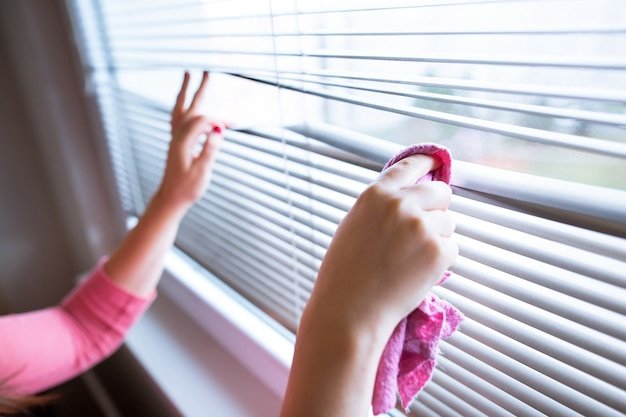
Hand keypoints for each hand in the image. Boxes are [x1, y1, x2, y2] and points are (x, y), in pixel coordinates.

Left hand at [157, 71, 223, 211]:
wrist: (170, 199)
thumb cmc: (187, 188)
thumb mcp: (201, 171)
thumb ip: (210, 150)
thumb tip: (219, 131)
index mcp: (183, 142)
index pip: (203, 121)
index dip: (218, 121)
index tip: (231, 126)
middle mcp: (177, 137)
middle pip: (189, 107)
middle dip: (198, 89)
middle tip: (206, 71)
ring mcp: (175, 139)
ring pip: (180, 109)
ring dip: (186, 92)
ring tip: (188, 76)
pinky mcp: (176, 143)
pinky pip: (178, 118)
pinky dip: (183, 106)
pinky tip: (186, 104)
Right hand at [280, 154, 457, 416]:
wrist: (349, 309)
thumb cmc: (345, 274)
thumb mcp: (355, 226)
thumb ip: (382, 208)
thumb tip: (412, 199)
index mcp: (376, 194)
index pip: (410, 166)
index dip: (428, 162)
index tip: (438, 162)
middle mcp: (401, 204)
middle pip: (441, 192)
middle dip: (438, 207)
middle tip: (427, 229)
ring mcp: (422, 226)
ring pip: (449, 222)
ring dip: (438, 236)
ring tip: (411, 259)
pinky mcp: (438, 251)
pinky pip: (452, 248)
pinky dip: (441, 261)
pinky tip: (417, 273)